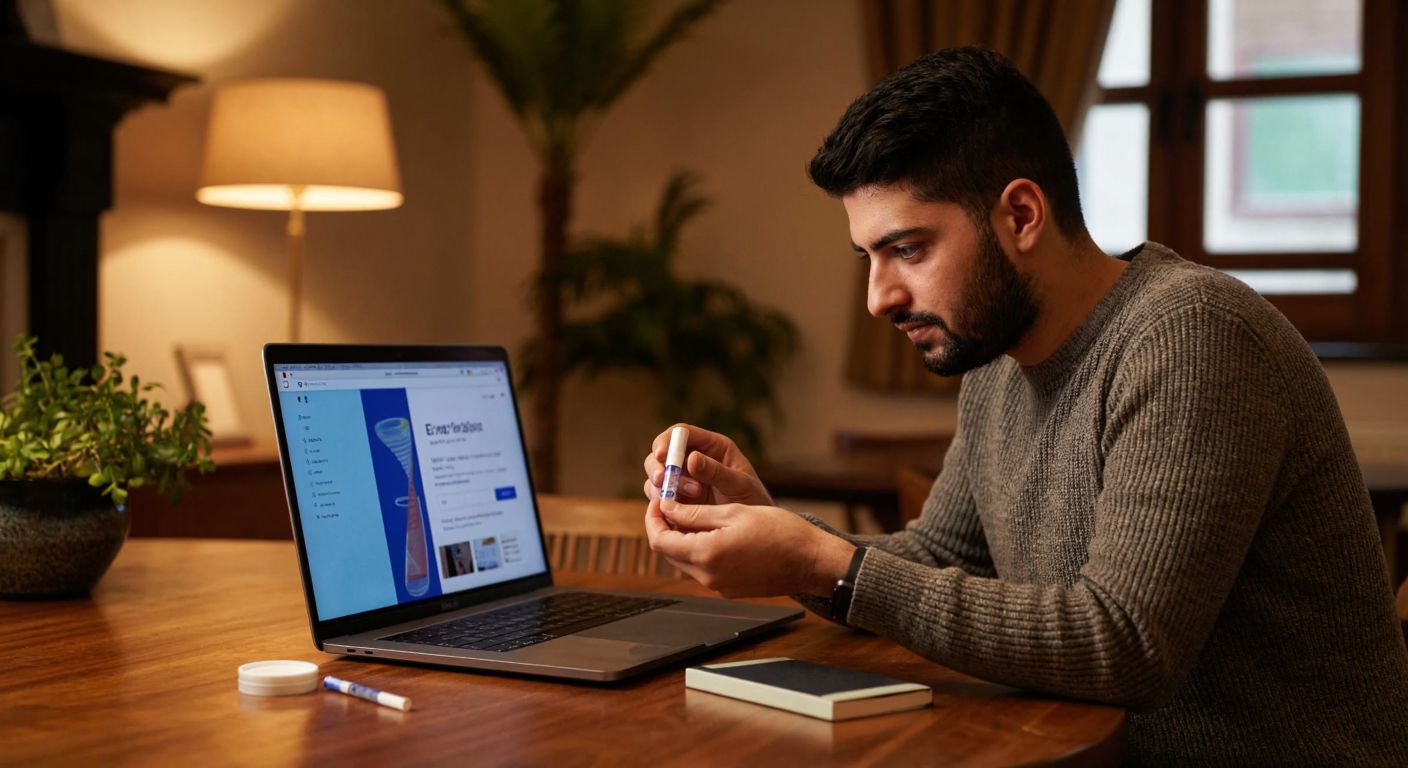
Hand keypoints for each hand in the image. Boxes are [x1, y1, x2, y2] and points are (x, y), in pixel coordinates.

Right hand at [642, 423, 773, 507]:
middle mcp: (693, 460)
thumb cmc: (753, 501)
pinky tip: (676, 510)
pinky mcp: (676, 500)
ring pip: (656, 475)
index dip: (667, 440)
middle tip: (662, 480)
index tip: (661, 455)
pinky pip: (658, 496)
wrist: (753, 531)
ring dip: (662, 486)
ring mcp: (683, 480)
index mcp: (712, 446)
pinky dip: (660, 502)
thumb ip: (717, 472)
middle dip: (658, 465)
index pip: (681, 433)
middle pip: (661, 453)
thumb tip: (691, 458)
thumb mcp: (740, 485)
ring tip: (690, 497)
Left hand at [643, 497, 854, 598]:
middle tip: (672, 504)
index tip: (659, 500)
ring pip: (686, 561)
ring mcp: (719, 586)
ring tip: (693, 514)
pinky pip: (704, 569)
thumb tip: (667, 508)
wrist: (811, 560)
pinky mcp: (730, 589)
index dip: (653, 519)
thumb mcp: (733, 512)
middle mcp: (708, 576)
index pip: (660, 540)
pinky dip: (699, 550)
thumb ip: (694, 513)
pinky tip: (712, 532)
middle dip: (665, 528)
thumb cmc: (779, 532)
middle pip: (669, 553)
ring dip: (682, 539)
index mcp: (706, 554)